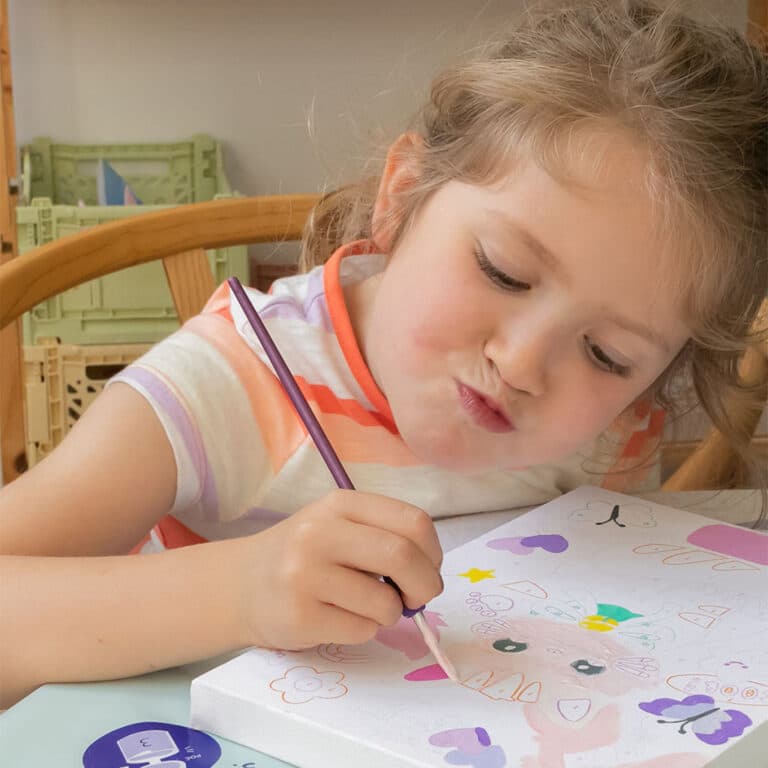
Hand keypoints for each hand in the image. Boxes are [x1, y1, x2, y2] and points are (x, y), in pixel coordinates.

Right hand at [239, 489, 443, 649]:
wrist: (241, 584)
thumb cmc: (305, 554)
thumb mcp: (339, 525)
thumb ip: (383, 536)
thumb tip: (430, 574)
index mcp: (340, 504)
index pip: (412, 522)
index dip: (433, 552)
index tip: (428, 568)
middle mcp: (320, 533)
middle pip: (402, 557)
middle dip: (424, 585)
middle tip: (418, 598)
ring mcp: (305, 575)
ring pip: (385, 603)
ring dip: (388, 613)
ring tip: (363, 606)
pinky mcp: (299, 616)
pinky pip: (361, 631)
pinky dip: (363, 630)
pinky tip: (336, 618)